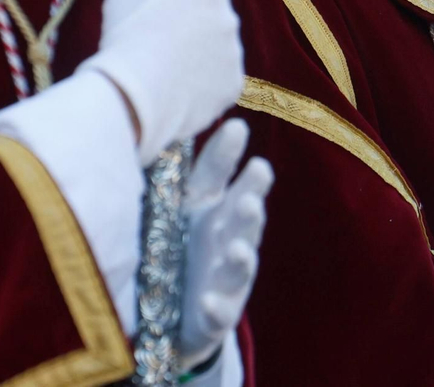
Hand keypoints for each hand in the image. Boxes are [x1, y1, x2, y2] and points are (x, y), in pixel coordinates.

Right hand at [80, 0, 243, 163]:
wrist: (128, 100)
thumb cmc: (124, 41)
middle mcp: (228, 21)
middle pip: (220, 10)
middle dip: (200, 16)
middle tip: (169, 31)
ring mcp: (233, 56)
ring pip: (221, 45)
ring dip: (202, 49)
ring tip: (168, 66)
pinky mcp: (231, 87)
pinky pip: (221, 76)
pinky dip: (205, 80)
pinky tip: (178, 87)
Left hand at [180, 119, 273, 367]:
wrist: (174, 316)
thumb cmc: (179, 247)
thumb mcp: (180, 206)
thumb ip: (188, 170)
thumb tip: (180, 117)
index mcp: (209, 207)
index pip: (217, 176)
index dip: (227, 154)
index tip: (236, 128)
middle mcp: (224, 237)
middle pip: (241, 214)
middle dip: (250, 196)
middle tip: (259, 174)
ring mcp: (223, 277)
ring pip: (239, 262)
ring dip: (241, 253)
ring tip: (238, 246)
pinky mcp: (214, 315)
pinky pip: (218, 312)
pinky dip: (215, 307)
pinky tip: (207, 300)